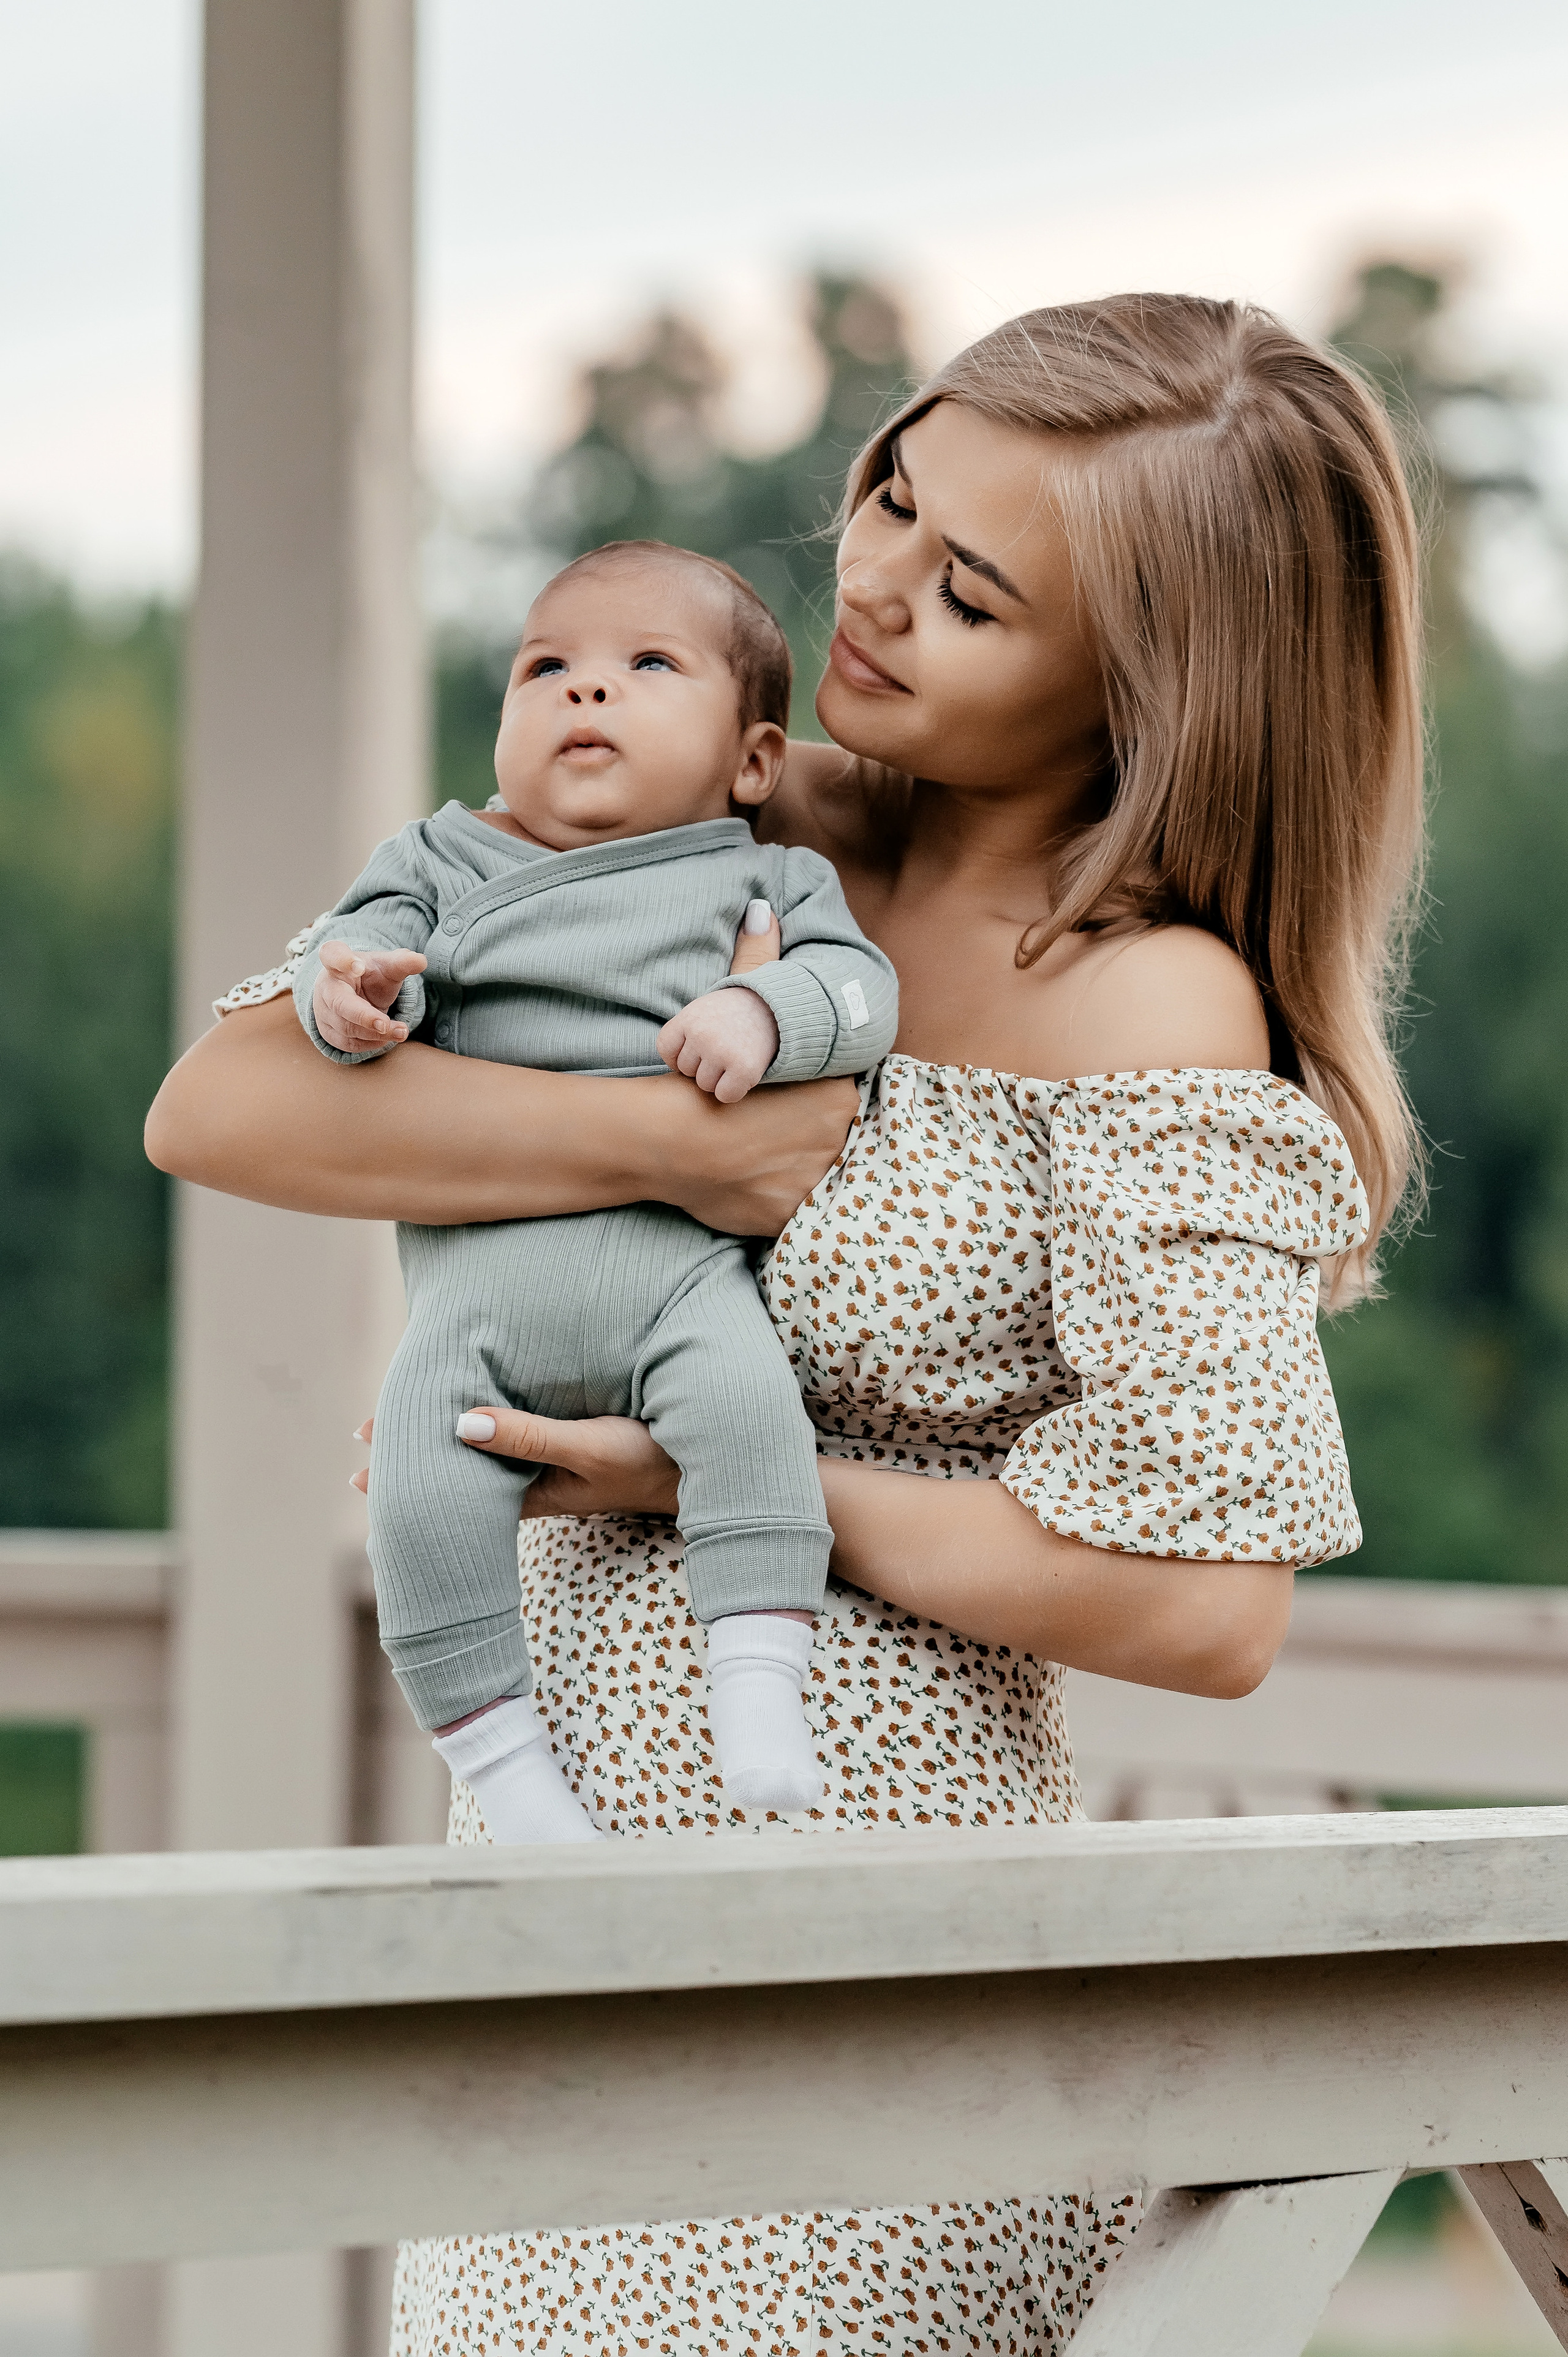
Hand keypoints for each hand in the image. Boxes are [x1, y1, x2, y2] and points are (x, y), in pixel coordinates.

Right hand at [314, 941, 427, 1053]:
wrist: (352, 993)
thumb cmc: (368, 976)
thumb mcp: (385, 966)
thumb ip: (402, 963)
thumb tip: (421, 961)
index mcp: (337, 962)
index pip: (332, 955)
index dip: (342, 961)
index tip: (358, 966)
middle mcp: (326, 986)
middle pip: (339, 1003)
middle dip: (364, 1016)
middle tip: (385, 1023)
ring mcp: (323, 1011)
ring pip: (347, 1028)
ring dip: (376, 1033)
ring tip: (401, 1031)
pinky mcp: (329, 1032)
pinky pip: (349, 1043)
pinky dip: (371, 1043)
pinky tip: (387, 1038)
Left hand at [350, 1411, 679, 1518]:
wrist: (712, 1475)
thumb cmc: (655, 1462)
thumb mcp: (592, 1449)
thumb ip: (530, 1435)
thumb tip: (457, 1424)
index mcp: (530, 1489)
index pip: (453, 1481)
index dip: (408, 1468)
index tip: (361, 1458)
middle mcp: (535, 1481)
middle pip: (462, 1468)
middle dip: (417, 1452)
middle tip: (367, 1436)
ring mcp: (556, 1467)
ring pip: (487, 1453)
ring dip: (449, 1436)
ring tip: (407, 1424)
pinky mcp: (577, 1449)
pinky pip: (516, 1439)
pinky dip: (487, 1424)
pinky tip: (479, 1411)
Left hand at [657, 989, 779, 1102]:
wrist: (771, 1008)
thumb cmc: (730, 1015)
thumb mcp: (701, 1011)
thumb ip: (682, 1034)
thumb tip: (672, 1072)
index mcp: (689, 1018)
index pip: (666, 1049)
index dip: (679, 1053)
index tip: (697, 1048)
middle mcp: (703, 1035)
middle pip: (686, 1070)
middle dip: (702, 1064)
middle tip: (722, 1047)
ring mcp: (722, 1053)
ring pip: (704, 1085)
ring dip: (718, 1078)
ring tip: (732, 1057)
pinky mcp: (743, 1069)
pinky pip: (725, 1095)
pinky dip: (732, 1091)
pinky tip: (740, 1073)